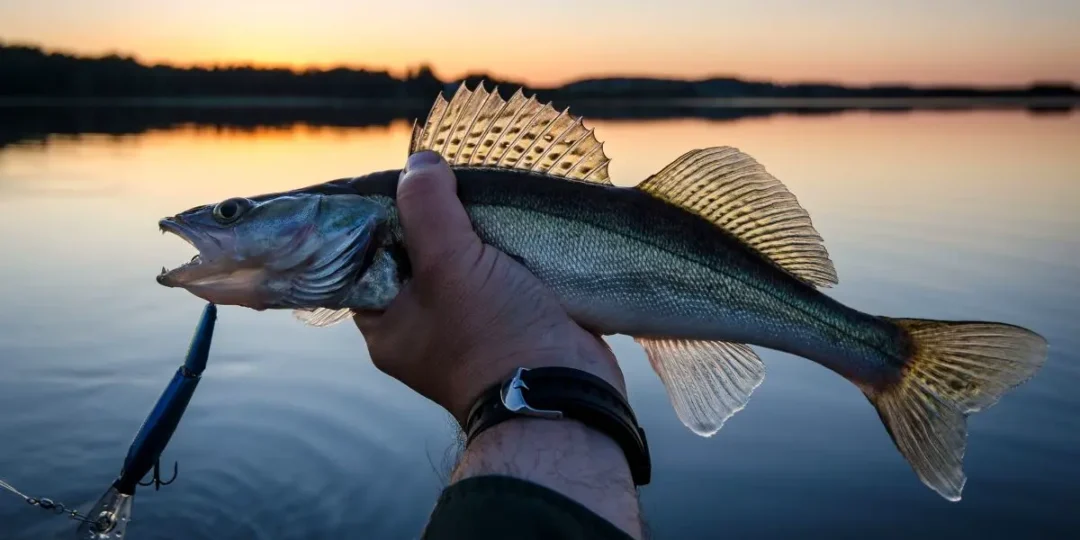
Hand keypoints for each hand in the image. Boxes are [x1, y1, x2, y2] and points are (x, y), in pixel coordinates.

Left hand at [353, 150, 625, 424]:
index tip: (406, 182)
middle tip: (451, 182)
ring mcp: (468, 329)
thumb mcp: (449, 262)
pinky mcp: (510, 323)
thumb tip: (419, 162)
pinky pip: (500, 277)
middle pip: (418, 257)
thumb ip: (427, 208)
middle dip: (437, 221)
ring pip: (463, 265)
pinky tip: (515, 223)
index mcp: (389, 324)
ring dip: (477, 235)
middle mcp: (422, 329)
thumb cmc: (492, 332)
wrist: (565, 391)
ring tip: (485, 195)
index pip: (368, 259)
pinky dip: (507, 252)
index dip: (383, 218)